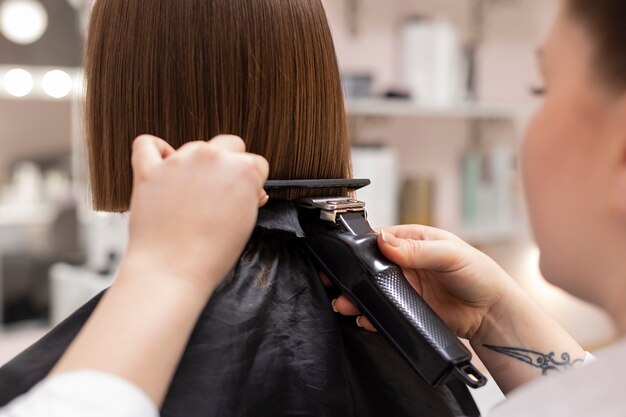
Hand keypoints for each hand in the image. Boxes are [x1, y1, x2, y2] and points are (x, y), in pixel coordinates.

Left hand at [125, 134, 268, 295]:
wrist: (172, 271)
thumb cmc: (210, 255)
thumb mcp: (246, 223)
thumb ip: (248, 197)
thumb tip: (247, 189)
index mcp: (243, 169)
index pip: (255, 162)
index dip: (251, 182)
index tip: (244, 196)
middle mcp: (212, 158)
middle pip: (228, 145)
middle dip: (228, 165)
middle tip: (221, 193)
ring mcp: (179, 161)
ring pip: (194, 147)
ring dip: (196, 164)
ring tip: (192, 193)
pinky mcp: (149, 170)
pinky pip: (147, 144)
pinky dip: (155, 150)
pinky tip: (162, 164)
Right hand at [330, 225, 518, 340]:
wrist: (492, 313)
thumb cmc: (479, 274)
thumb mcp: (449, 254)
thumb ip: (416, 249)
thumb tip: (385, 240)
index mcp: (412, 241)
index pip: (378, 239)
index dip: (359, 247)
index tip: (343, 255)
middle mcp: (404, 263)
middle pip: (368, 267)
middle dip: (351, 275)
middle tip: (335, 282)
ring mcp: (404, 288)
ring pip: (371, 290)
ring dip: (356, 297)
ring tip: (344, 303)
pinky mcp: (406, 310)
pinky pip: (383, 312)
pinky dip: (371, 316)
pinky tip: (364, 318)